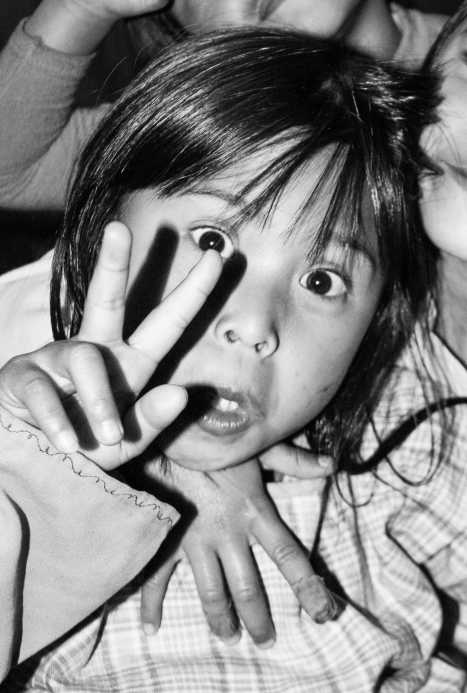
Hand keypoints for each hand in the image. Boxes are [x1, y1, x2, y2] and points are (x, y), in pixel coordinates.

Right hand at [0, 221, 221, 468]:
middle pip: (107, 298)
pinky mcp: (22, 376)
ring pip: (85, 361)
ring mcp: (56, 358)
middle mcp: (96, 349)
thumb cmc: (87, 445)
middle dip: (113, 263)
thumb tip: (179, 393)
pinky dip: (59, 420)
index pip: (169, 321)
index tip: (218, 257)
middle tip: (119, 228)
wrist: (33, 464)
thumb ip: (152, 423)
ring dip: (99, 402)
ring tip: (108, 437)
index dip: (193, 291)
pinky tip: (69, 442)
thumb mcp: (126, 444)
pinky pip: (43, 390)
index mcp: (131, 362)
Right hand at [137, 453, 337, 641]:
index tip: (324, 613)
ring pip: (212, 594)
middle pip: (249, 588)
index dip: (308, 586)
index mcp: (255, 513)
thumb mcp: (257, 447)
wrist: (162, 437)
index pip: (289, 556)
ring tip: (229, 638)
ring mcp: (195, 543)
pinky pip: (157, 581)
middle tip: (267, 641)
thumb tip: (330, 466)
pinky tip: (153, 627)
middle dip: (259, 619)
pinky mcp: (165, 542)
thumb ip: (294, 461)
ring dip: (221, 621)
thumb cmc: (213, 440)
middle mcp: (228, 535)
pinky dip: (153, 606)